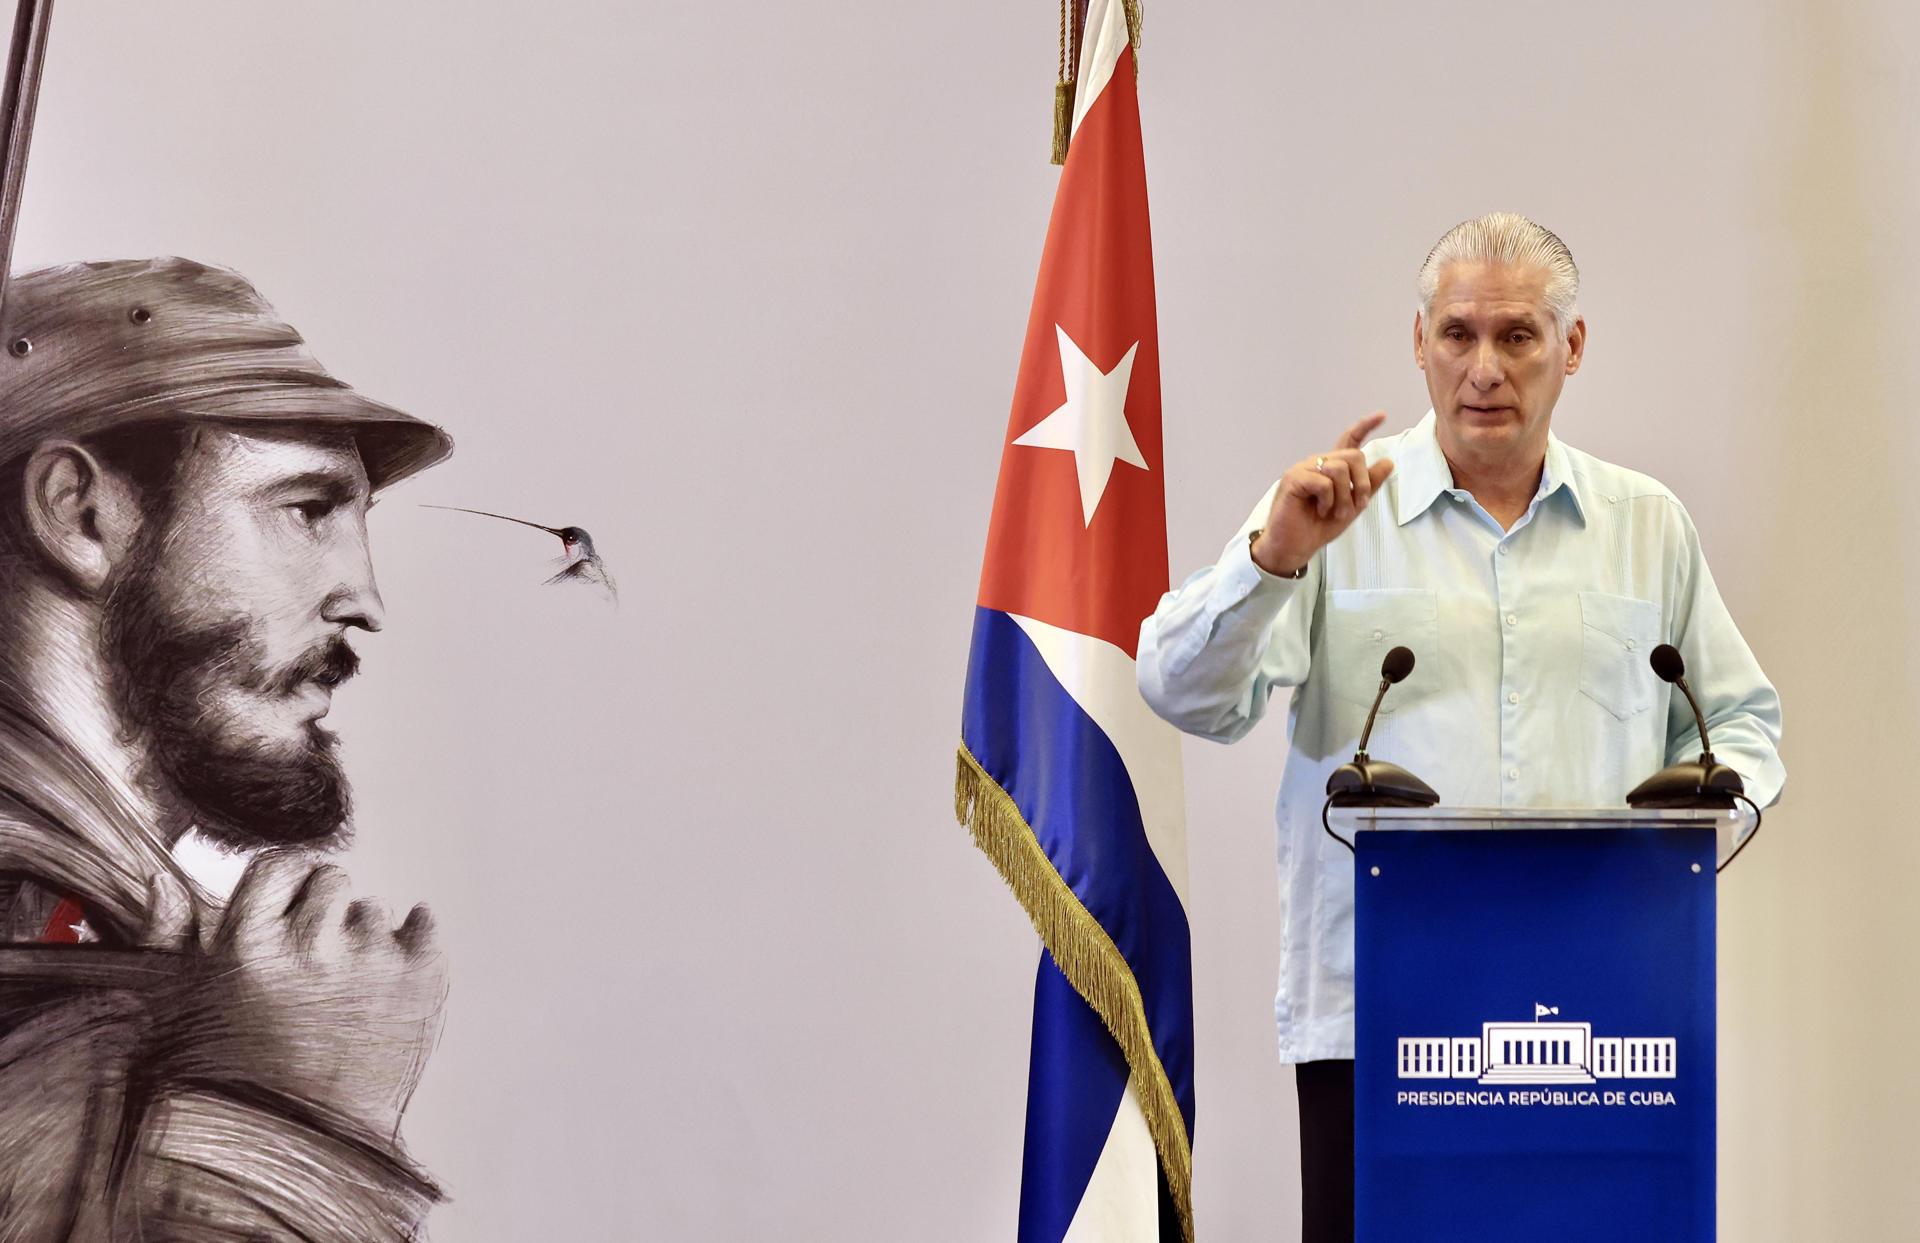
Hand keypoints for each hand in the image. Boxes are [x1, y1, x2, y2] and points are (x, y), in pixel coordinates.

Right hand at [186, 852, 447, 1141]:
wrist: (306, 1145)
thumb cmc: (237, 1079)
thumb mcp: (183, 1012)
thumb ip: (169, 939)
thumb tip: (164, 882)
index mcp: (247, 946)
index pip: (278, 866)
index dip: (286, 885)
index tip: (289, 907)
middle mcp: (311, 944)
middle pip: (331, 880)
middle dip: (324, 910)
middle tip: (317, 960)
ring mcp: (370, 960)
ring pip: (374, 910)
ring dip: (363, 938)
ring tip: (343, 993)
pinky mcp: (419, 978)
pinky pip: (424, 923)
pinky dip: (414, 939)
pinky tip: (388, 975)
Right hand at [1250, 413, 1396, 575]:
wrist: (1296, 547)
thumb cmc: (1318, 527)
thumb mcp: (1352, 506)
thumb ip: (1368, 485)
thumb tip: (1388, 462)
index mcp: (1331, 468)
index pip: (1348, 441)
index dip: (1365, 427)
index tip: (1381, 415)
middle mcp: (1317, 464)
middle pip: (1353, 456)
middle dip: (1362, 483)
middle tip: (1358, 505)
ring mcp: (1304, 469)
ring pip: (1340, 469)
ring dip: (1345, 496)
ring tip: (1335, 513)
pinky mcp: (1293, 479)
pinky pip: (1323, 482)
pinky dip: (1328, 500)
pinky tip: (1320, 510)